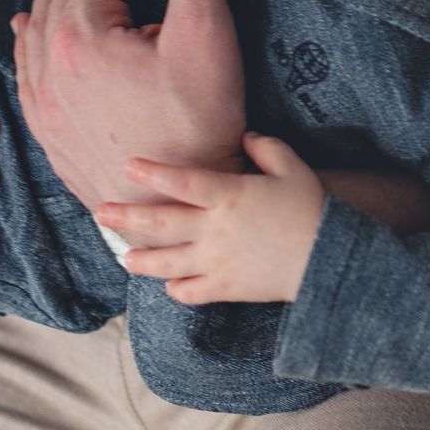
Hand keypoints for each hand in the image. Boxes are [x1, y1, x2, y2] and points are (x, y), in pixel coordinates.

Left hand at [11, 0, 245, 211]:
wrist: (175, 210)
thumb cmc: (197, 128)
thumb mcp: (205, 34)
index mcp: (82, 35)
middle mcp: (49, 63)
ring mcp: (43, 99)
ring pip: (42, 20)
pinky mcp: (48, 128)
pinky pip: (26, 65)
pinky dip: (30, 32)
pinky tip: (27, 22)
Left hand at [95, 133, 325, 304]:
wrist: (329, 259)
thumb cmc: (312, 208)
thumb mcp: (293, 168)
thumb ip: (267, 148)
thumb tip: (246, 137)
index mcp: (229, 196)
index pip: (181, 182)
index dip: (152, 174)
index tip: (128, 167)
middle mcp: (215, 229)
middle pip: (161, 223)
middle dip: (127, 218)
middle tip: (100, 213)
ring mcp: (217, 262)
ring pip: (167, 263)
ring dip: (142, 260)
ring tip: (124, 257)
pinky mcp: (226, 288)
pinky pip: (191, 292)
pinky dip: (177, 289)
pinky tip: (169, 284)